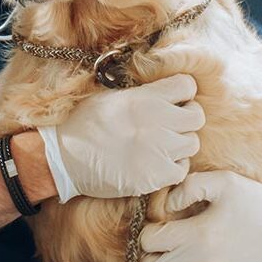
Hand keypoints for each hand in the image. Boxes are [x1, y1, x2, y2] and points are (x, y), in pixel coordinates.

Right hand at [37, 74, 203, 201]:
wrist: (65, 156)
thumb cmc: (83, 122)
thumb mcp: (110, 95)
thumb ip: (141, 92)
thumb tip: (162, 88)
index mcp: (145, 98)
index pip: (187, 85)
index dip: (182, 91)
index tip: (173, 98)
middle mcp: (157, 122)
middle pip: (197, 116)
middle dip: (187, 117)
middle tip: (172, 122)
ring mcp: (158, 151)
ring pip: (193, 143)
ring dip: (181, 143)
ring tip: (162, 143)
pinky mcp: (155, 176)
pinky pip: (183, 169)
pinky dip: (174, 166)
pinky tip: (157, 161)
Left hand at [139, 170, 261, 261]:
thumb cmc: (253, 199)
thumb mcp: (222, 181)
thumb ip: (188, 187)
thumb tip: (167, 204)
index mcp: (199, 235)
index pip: (149, 240)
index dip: (149, 229)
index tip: (160, 221)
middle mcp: (202, 261)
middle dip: (152, 250)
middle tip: (163, 237)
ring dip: (165, 261)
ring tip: (173, 248)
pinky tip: (189, 255)